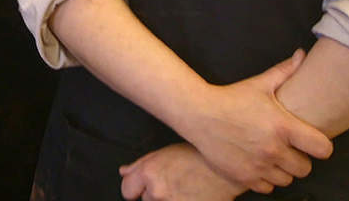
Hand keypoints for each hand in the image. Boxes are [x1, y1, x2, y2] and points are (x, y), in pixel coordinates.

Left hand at [119, 143, 243, 200]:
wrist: (225, 169)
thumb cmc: (197, 155)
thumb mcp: (164, 152)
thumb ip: (140, 164)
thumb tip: (124, 172)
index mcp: (149, 173)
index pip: (126, 190)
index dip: (134, 187)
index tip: (141, 186)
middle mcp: (157, 192)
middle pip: (145, 200)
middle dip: (154, 193)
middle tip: (170, 183)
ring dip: (167, 200)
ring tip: (182, 189)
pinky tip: (188, 195)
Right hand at [183, 50, 332, 192]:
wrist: (199, 114)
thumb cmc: (231, 98)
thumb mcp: (259, 84)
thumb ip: (284, 71)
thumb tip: (301, 55)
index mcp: (282, 127)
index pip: (323, 149)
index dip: (320, 145)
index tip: (311, 140)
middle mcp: (274, 149)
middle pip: (305, 168)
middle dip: (298, 158)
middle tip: (286, 146)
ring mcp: (260, 166)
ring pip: (287, 180)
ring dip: (282, 169)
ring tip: (270, 154)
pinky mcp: (246, 178)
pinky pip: (268, 187)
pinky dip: (265, 178)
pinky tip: (257, 163)